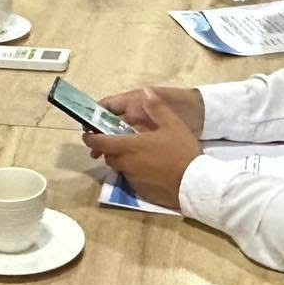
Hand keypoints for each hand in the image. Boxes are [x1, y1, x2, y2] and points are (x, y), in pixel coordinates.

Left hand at [82, 88, 203, 209]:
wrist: (195, 184)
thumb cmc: (182, 152)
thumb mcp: (173, 125)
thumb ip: (157, 109)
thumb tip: (147, 93)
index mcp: (129, 146)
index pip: (100, 143)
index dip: (90, 139)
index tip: (89, 134)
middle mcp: (126, 163)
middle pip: (108, 156)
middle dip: (110, 148)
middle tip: (121, 141)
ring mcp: (132, 179)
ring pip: (120, 168)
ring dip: (122, 160)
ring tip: (138, 154)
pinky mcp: (140, 191)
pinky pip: (131, 179)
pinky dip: (135, 172)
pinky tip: (150, 168)